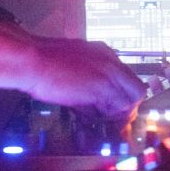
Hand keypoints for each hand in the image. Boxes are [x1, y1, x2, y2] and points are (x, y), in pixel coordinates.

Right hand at [27, 37, 145, 120]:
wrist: (32, 59)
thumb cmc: (44, 60)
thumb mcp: (74, 61)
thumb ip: (88, 75)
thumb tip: (93, 94)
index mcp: (104, 53)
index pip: (127, 78)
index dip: (122, 95)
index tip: (114, 105)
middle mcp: (111, 62)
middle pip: (137, 89)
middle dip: (127, 106)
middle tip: (112, 117)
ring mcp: (108, 75)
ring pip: (129, 101)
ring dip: (114, 113)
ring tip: (94, 116)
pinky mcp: (101, 88)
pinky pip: (114, 109)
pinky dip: (103, 117)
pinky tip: (86, 114)